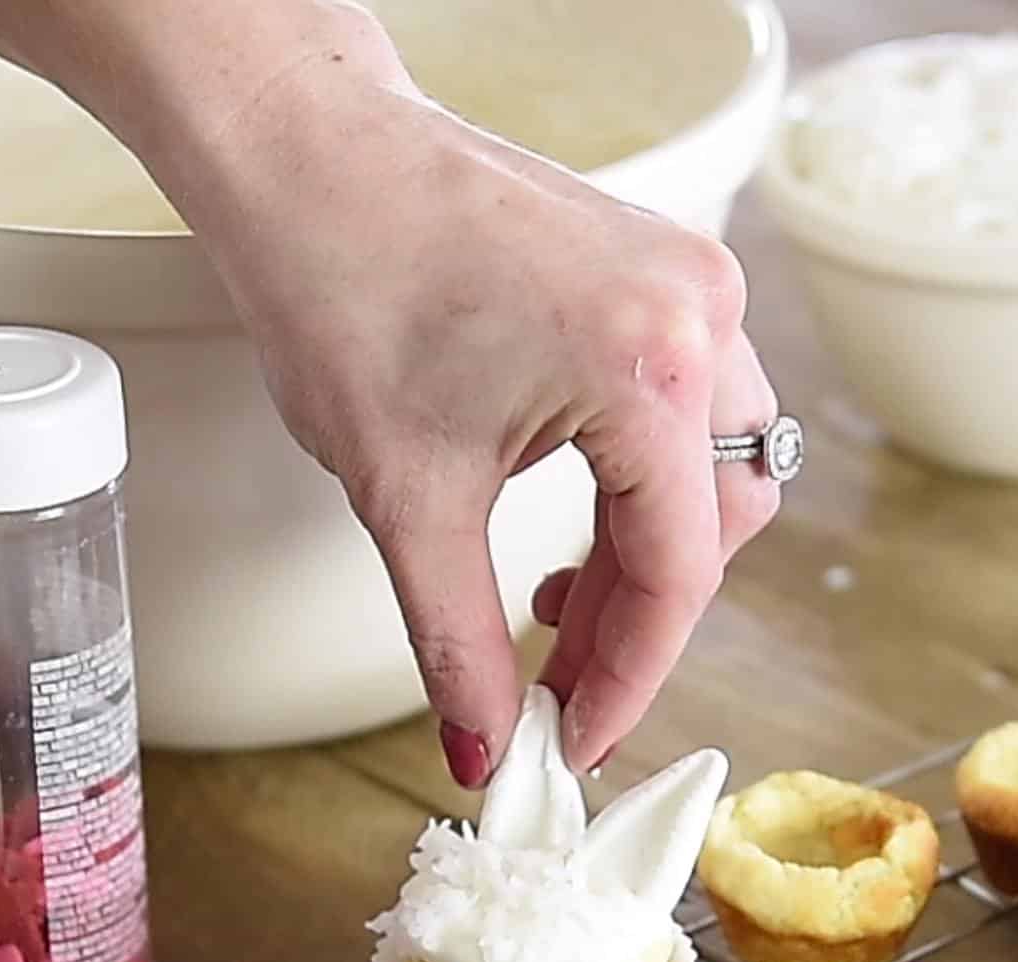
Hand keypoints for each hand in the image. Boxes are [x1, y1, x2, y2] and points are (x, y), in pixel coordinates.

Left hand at [182, 44, 780, 780]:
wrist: (304, 161)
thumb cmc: (342, 283)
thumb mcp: (405, 498)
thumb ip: (457, 642)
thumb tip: (481, 743)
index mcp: (648, 366)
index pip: (676, 574)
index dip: (628, 680)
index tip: (575, 737)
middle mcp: (696, 312)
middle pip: (713, 526)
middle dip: (634, 621)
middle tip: (553, 681)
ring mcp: (685, 281)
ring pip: (708, 471)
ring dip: (638, 556)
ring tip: (546, 608)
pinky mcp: (653, 273)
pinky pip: (680, 410)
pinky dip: (631, 486)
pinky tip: (561, 524)